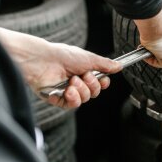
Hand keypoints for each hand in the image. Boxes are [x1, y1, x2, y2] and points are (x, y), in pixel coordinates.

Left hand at [0, 26, 121, 108]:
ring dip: (81, 91)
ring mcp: (66, 91)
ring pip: (84, 99)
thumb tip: (119, 66)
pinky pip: (70, 105)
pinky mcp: (57, 99)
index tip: (103, 80)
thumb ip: (105, 64)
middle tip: (83, 76)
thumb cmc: (63, 55)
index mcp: (83, 71)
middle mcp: (76, 82)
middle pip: (93, 93)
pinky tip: (66, 90)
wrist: (43, 61)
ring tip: (71, 81)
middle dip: (91, 85)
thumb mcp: (89, 58)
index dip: (102, 84)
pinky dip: (71, 98)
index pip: (98, 83)